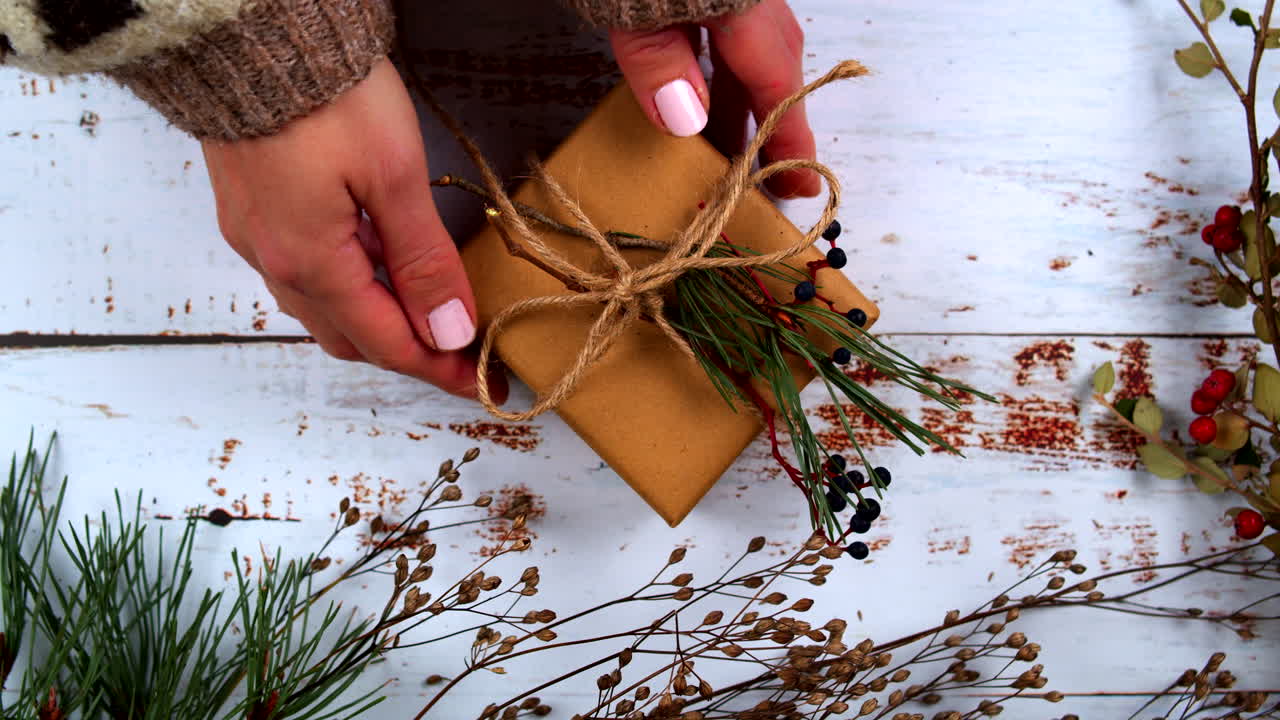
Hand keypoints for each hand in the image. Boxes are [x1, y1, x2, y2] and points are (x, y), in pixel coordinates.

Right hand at [202, 58, 506, 402]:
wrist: (252, 35)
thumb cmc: (327, 97)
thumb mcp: (394, 177)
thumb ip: (423, 260)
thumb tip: (450, 332)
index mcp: (311, 264)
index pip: (387, 344)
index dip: (439, 369)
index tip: (482, 384)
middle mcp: (274, 263)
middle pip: (351, 337)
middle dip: (409, 351)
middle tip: (462, 353)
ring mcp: (255, 238)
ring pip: (324, 309)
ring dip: (377, 320)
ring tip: (429, 310)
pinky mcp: (250, 211)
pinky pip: (304, 274)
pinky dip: (349, 286)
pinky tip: (379, 266)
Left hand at [609, 0, 818, 198]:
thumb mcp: (632, 14)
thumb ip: (658, 63)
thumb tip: (687, 123)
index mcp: (743, 6)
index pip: (776, 83)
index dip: (790, 140)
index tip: (801, 185)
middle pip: (772, 71)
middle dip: (766, 128)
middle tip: (758, 179)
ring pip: (753, 52)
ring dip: (739, 101)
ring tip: (721, 148)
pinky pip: (734, 31)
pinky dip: (723, 68)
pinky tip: (701, 89)